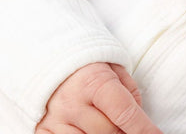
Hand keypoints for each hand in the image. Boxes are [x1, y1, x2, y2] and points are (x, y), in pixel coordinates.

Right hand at [36, 62, 161, 133]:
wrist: (47, 60)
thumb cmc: (88, 66)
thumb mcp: (114, 69)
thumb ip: (130, 94)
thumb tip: (139, 122)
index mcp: (93, 81)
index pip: (124, 112)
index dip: (144, 129)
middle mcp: (72, 102)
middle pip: (110, 132)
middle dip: (123, 132)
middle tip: (125, 125)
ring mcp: (55, 120)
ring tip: (104, 124)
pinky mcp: (41, 132)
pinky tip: (87, 130)